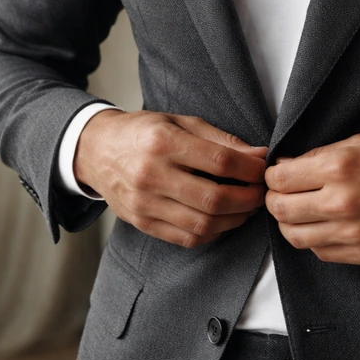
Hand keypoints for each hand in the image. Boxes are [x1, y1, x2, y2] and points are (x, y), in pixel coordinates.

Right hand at [74, 110, 267, 247]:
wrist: (96, 150)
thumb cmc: (143, 132)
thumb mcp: (180, 122)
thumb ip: (220, 140)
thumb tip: (259, 155)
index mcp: (162, 142)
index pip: (219, 161)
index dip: (249, 169)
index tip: (263, 170)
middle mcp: (151, 174)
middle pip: (213, 198)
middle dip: (247, 199)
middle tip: (260, 193)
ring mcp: (144, 203)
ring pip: (202, 224)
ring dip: (234, 220)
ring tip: (246, 208)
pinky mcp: (142, 222)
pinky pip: (186, 238)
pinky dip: (212, 233)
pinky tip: (222, 220)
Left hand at [265, 134, 359, 264]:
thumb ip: (322, 155)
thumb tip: (289, 166)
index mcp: (339, 167)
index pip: (280, 178)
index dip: (273, 175)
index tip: (278, 174)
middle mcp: (342, 202)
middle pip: (280, 209)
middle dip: (274, 200)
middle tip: (281, 195)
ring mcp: (353, 233)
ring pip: (296, 236)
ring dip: (290, 223)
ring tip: (298, 213)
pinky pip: (321, 252)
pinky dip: (314, 240)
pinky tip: (323, 226)